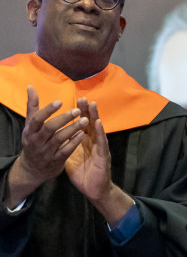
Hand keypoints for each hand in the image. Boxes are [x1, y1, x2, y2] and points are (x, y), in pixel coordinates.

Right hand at [7, 86, 87, 208]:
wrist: (33, 169)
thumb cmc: (33, 141)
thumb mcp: (30, 125)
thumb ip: (33, 107)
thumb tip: (31, 87)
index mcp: (30, 131)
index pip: (36, 119)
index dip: (48, 110)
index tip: (60, 101)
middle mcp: (36, 141)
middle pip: (50, 128)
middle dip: (64, 118)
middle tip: (78, 110)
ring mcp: (46, 152)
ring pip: (59, 139)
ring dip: (73, 129)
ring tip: (85, 120)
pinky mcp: (55, 161)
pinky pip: (66, 151)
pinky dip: (74, 142)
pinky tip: (83, 134)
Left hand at [64, 98, 132, 224]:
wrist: (94, 190)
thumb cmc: (84, 174)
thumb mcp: (71, 157)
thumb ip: (67, 145)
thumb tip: (58, 136)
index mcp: (85, 143)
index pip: (83, 124)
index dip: (80, 113)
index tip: (76, 100)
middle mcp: (94, 143)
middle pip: (90, 123)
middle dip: (87, 110)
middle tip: (82, 98)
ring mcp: (100, 148)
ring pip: (97, 130)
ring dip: (95, 116)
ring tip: (92, 105)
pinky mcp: (103, 156)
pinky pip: (101, 143)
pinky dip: (100, 132)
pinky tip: (98, 123)